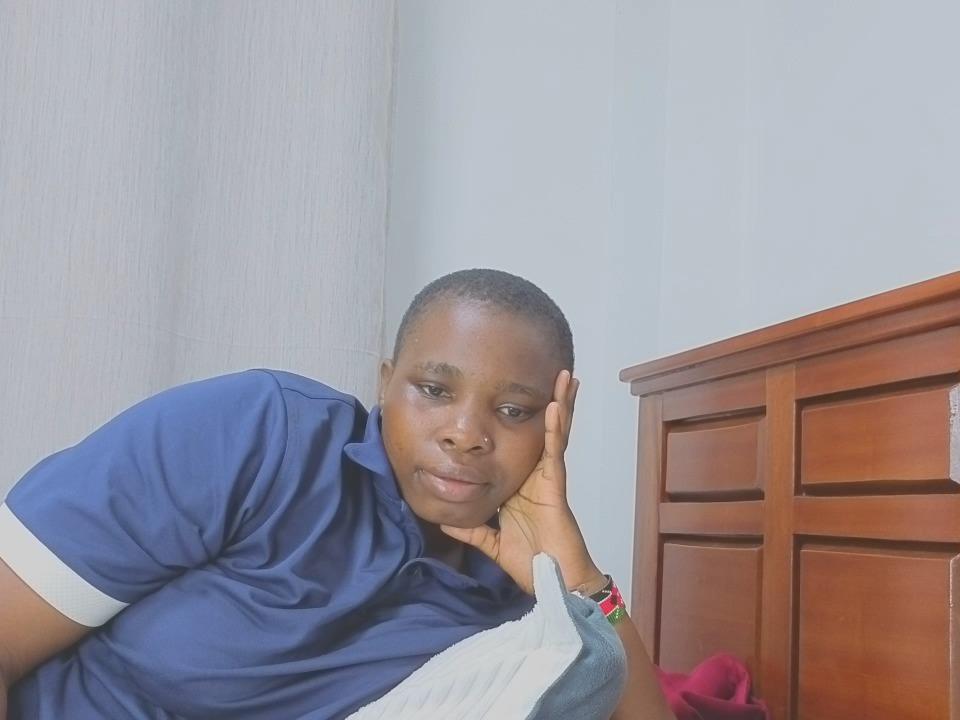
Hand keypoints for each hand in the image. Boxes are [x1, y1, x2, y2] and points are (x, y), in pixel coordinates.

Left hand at [441, 370, 604, 594]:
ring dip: (560, 403)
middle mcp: (537, 476)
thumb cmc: (530, 563)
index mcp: (523, 485)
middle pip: (543, 431)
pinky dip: (554, 429)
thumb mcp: (491, 542)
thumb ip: (471, 529)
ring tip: (563, 376)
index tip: (518, 396)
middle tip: (554, 372)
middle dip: (550, 401)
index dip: (522, 421)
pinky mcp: (556, 486)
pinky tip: (554, 406)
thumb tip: (443, 520)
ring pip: (555, 433)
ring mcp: (549, 479)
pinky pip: (554, 452)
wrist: (552, 582)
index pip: (521, 445)